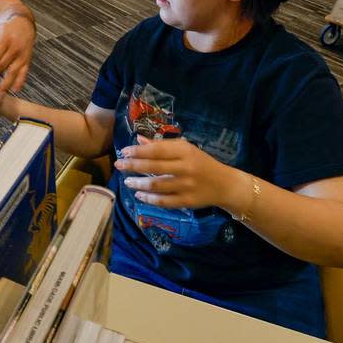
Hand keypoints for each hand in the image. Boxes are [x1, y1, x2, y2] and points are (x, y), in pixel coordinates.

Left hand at [0, 13, 34, 93]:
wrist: (25, 25)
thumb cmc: (6, 29)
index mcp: (5, 40)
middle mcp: (14, 49)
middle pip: (1, 66)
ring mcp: (22, 56)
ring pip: (13, 72)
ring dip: (5, 85)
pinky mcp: (27, 61)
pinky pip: (24, 73)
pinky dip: (20, 82)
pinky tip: (14, 90)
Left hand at [115, 136, 242, 210]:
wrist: (224, 184)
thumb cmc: (202, 163)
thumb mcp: (186, 149)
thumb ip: (162, 145)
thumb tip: (139, 140)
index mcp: (185, 151)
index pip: (157, 150)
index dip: (138, 151)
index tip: (124, 151)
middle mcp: (186, 168)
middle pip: (153, 167)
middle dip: (133, 166)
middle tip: (118, 164)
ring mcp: (186, 186)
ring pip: (156, 186)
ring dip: (138, 184)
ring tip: (126, 182)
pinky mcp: (187, 201)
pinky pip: (164, 201)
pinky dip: (149, 199)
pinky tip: (139, 195)